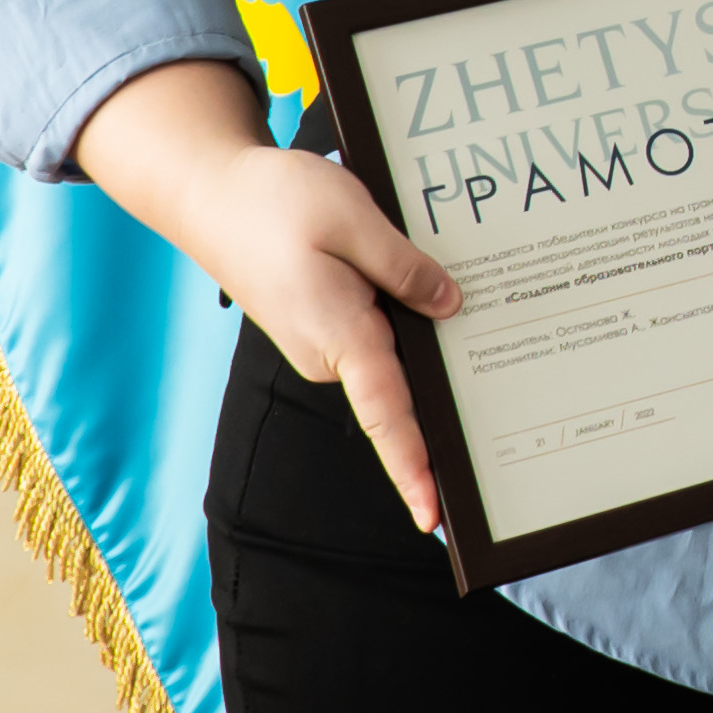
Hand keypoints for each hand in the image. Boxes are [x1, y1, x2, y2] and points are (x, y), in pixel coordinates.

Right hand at [78, 61, 467, 535]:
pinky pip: (375, 332)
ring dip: (422, 335)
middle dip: (446, 380)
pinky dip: (399, 315)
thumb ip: (405, 267)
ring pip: (392, 352)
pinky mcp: (321, 324)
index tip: (433, 518)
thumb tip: (450, 308)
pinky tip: (416, 279)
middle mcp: (330, 354)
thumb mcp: (353, 217)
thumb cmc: (274, 202)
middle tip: (503, 360)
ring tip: (453, 290)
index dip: (413, 469)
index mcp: (339, 335)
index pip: (387, 417)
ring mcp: (323, 343)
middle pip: (404, 384)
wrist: (209, 194)